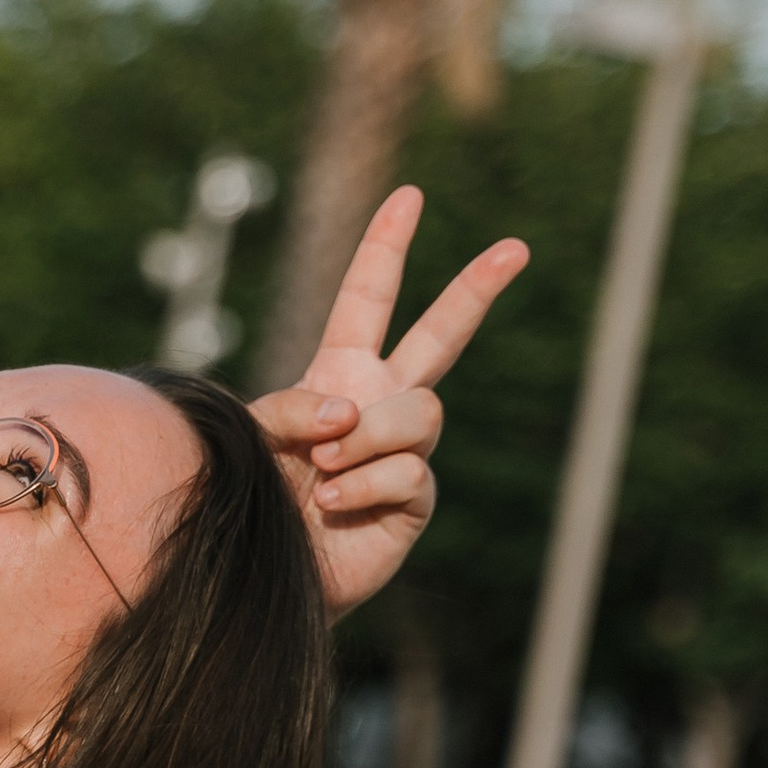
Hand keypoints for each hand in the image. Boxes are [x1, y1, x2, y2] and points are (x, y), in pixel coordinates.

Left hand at [249, 189, 528, 618]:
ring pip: (419, 412)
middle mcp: (380, 403)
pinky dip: (361, 484)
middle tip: (517, 247)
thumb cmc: (250, 498)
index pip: (367, 299)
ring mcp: (403, 450)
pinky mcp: (414, 498)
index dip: (385, 248)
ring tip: (323, 471)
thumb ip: (298, 406)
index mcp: (340, 371)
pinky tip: (331, 504)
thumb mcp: (255, 434)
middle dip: (477, 289)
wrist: (256, 571)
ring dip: (366, 437)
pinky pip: (408, 470)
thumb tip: (355, 412)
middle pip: (441, 337)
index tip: (409, 195)